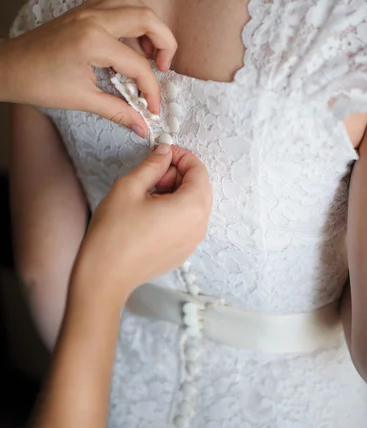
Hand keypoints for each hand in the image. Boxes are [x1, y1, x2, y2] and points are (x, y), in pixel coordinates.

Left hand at [2, 0, 176, 135]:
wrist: (10, 67)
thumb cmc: (39, 83)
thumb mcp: (81, 100)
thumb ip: (117, 111)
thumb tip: (142, 126)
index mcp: (93, 42)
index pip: (138, 64)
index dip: (151, 89)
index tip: (152, 107)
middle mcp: (94, 18)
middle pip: (147, 18)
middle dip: (165, 43)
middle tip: (163, 67)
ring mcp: (88, 9)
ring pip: (134, 4)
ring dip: (149, 26)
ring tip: (149, 52)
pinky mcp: (84, 9)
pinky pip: (118, 2)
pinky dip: (132, 17)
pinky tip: (130, 39)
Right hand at [70, 145, 211, 306]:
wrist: (105, 276)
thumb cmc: (114, 234)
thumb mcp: (130, 187)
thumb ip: (153, 164)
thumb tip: (165, 151)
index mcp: (191, 207)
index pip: (199, 170)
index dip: (181, 156)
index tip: (162, 153)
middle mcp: (199, 226)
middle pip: (199, 187)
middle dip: (179, 174)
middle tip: (152, 175)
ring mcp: (192, 242)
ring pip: (193, 205)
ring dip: (176, 192)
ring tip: (148, 195)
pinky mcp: (182, 252)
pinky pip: (187, 222)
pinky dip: (174, 210)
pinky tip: (149, 213)